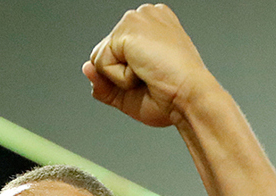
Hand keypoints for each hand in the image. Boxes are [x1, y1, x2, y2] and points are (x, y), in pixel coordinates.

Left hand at [83, 4, 219, 126]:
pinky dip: (120, 78)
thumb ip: (104, 82)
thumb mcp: (129, 92)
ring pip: (100, 59)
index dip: (127, 74)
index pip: (115, 52)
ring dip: (120, 77)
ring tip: (149, 73)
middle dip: (120, 75)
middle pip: (104, 53)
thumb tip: (85, 67)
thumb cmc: (172, 95)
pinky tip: (144, 71)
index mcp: (152, 25)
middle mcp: (145, 16)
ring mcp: (136, 19)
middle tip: (152, 76)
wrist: (190, 98)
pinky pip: (101, 65)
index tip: (156, 75)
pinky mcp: (127, 30)